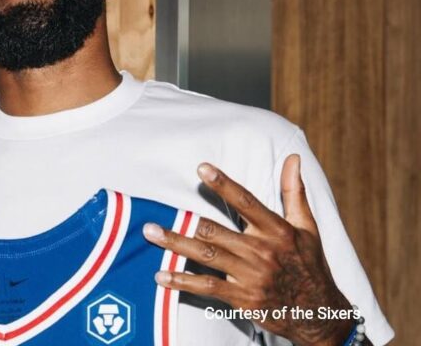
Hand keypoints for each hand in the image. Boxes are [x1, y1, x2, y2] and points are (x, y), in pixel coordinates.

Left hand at [143, 154, 358, 345]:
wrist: (319, 314)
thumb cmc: (309, 264)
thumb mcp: (307, 227)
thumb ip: (294, 191)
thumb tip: (292, 157)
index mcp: (276, 230)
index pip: (246, 202)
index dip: (223, 184)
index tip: (202, 168)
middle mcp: (261, 251)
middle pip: (215, 232)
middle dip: (184, 223)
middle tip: (153, 216)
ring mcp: (250, 276)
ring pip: (206, 256)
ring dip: (175, 246)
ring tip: (151, 234)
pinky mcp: (243, 298)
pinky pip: (207, 287)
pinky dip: (182, 282)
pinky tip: (161, 277)